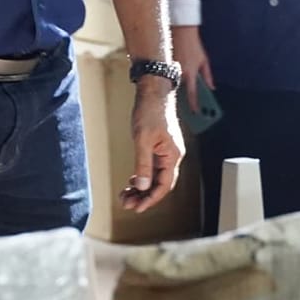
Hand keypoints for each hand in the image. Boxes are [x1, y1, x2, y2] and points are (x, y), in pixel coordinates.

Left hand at [120, 78, 184, 211]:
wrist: (153, 91)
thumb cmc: (150, 111)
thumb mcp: (142, 140)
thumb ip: (143, 164)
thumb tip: (143, 186)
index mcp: (172, 155)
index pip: (164, 185)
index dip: (151, 199)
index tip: (137, 208)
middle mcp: (172, 155)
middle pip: (160, 183)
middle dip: (143, 196)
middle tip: (127, 203)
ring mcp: (166, 151)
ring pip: (155, 176)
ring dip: (142, 187)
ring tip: (126, 195)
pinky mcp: (159, 147)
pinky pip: (152, 167)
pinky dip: (142, 176)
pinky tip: (132, 181)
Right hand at [174, 26, 215, 111]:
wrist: (180, 31)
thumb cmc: (193, 45)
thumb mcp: (204, 60)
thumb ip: (208, 76)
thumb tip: (212, 87)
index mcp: (190, 73)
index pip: (192, 94)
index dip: (194, 105)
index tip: (196, 113)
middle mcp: (179, 73)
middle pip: (180, 93)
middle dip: (183, 102)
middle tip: (188, 111)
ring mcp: (170, 70)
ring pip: (172, 87)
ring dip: (176, 94)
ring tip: (180, 102)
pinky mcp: (163, 66)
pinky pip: (166, 78)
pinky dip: (169, 84)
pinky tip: (172, 89)